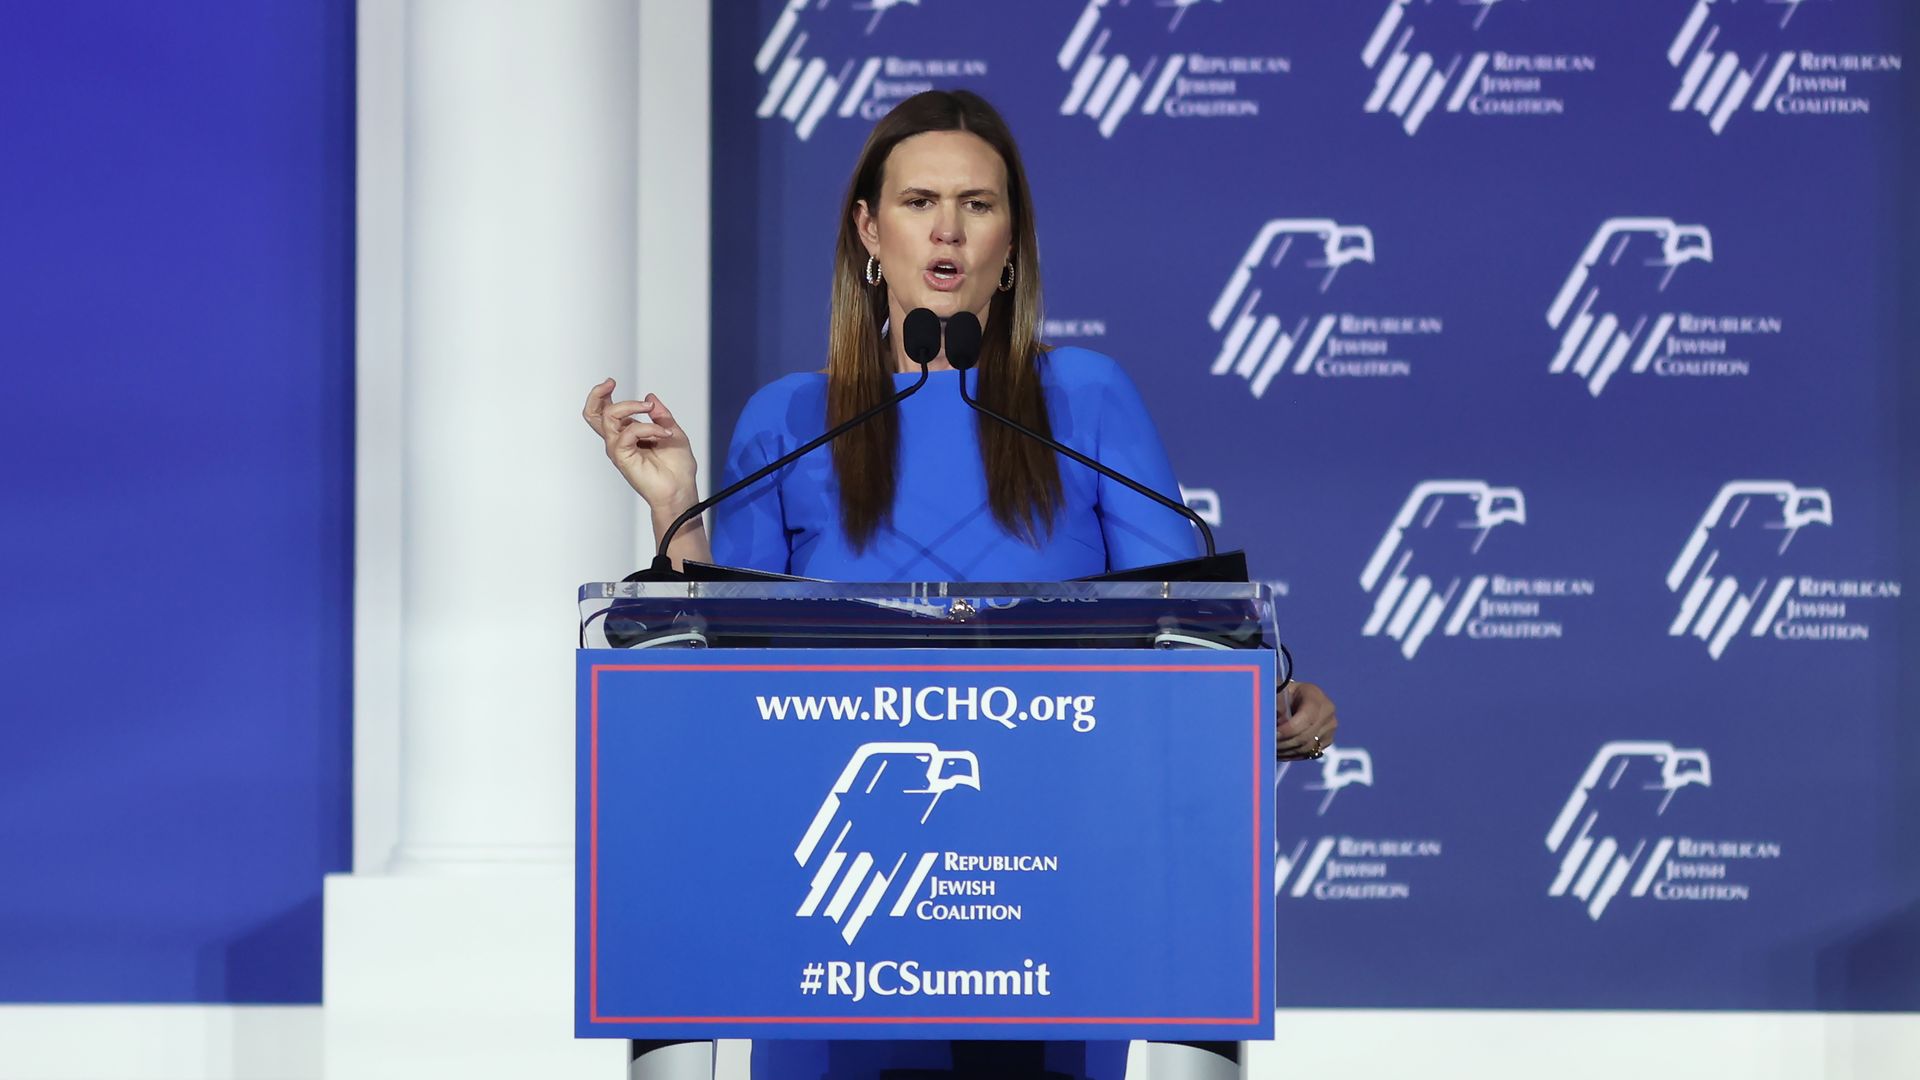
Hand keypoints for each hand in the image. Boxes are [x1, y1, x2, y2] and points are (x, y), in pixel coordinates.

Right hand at [582, 378, 698, 513]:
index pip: (605, 412)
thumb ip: (660, 415)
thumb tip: (650, 397)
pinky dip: (647, 427)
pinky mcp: (622, 457)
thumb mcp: (672, 432)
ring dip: (632, 407)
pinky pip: (628, 433)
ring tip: (650, 410)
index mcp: (629, 434)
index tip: (611, 382)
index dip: (602, 395)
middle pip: (593, 415)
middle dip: (597, 394)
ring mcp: (619, 449)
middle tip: (610, 383)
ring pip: (609, 417)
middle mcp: (619, 441)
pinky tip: (662, 434)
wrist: (681, 490)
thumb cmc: (677, 468)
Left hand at [1276, 680, 1336, 760]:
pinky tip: (1281, 753)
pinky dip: (1293, 755)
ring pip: (1307, 748)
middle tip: (1268, 745)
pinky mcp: (1328, 739)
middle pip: (1306, 736)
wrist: (1298, 698)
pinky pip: (1310, 753)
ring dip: (1287, 752)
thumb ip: (1277, 704)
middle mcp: (1327, 711)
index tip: (1272, 734)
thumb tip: (1275, 722)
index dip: (1288, 730)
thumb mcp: (1279, 693)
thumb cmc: (1285, 694)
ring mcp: (1330, 727)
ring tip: (1272, 750)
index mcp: (1315, 696)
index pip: (1306, 718)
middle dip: (1285, 743)